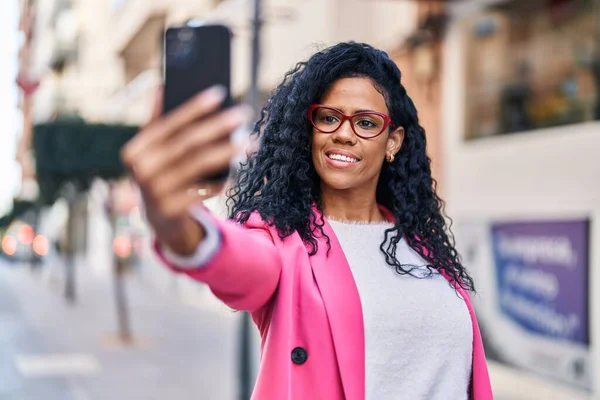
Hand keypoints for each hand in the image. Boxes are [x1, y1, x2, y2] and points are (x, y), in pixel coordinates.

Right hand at [121, 86, 249, 254]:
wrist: (160, 221)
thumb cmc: (161, 175)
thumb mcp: (152, 152)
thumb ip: (155, 122)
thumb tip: (160, 85)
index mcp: (135, 151)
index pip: (168, 123)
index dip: (194, 107)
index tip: (219, 93)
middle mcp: (142, 171)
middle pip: (187, 142)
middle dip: (218, 126)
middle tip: (243, 113)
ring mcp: (156, 193)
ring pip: (200, 165)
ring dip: (229, 151)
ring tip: (251, 141)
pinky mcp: (173, 211)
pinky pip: (204, 190)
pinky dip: (222, 180)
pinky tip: (237, 170)